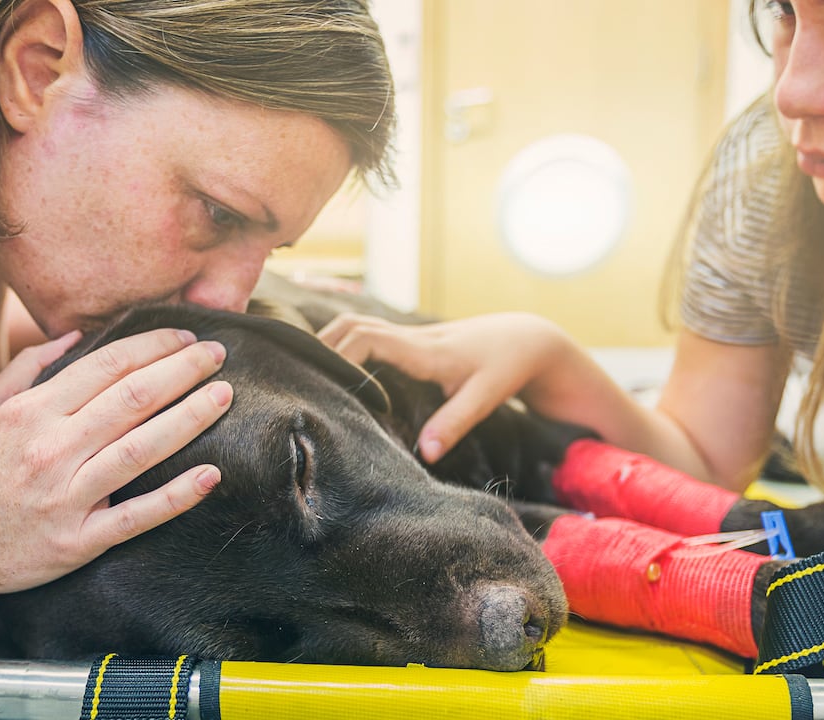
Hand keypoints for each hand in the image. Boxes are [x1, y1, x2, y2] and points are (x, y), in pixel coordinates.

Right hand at [0, 328, 231, 607]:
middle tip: (218, 354)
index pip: (107, 367)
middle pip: (133, 400)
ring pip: (141, 450)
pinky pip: (136, 516)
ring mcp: (67, 498)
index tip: (185, 338)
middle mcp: (52, 450)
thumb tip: (76, 335)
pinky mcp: (78, 542)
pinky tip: (210, 474)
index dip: (153, 347)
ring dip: (189, 419)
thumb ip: (28, 367)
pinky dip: (176, 496)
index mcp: (31, 413)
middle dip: (182, 372)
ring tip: (223, 396)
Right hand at [318, 312, 572, 462]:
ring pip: (356, 324)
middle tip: (297, 378)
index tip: (325, 386)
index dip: (338, 357)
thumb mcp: (485, 398)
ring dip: (329, 342)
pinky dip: (345, 344)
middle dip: (320, 346)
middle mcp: (410, 336)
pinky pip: (368, 334)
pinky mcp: (410, 341)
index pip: (366, 339)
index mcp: (423, 349)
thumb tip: (424, 453)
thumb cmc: (505, 368)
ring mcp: (408, 336)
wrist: (526, 338)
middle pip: (350, 324)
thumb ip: (454, 423)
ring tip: (306, 374)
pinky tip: (332, 368)